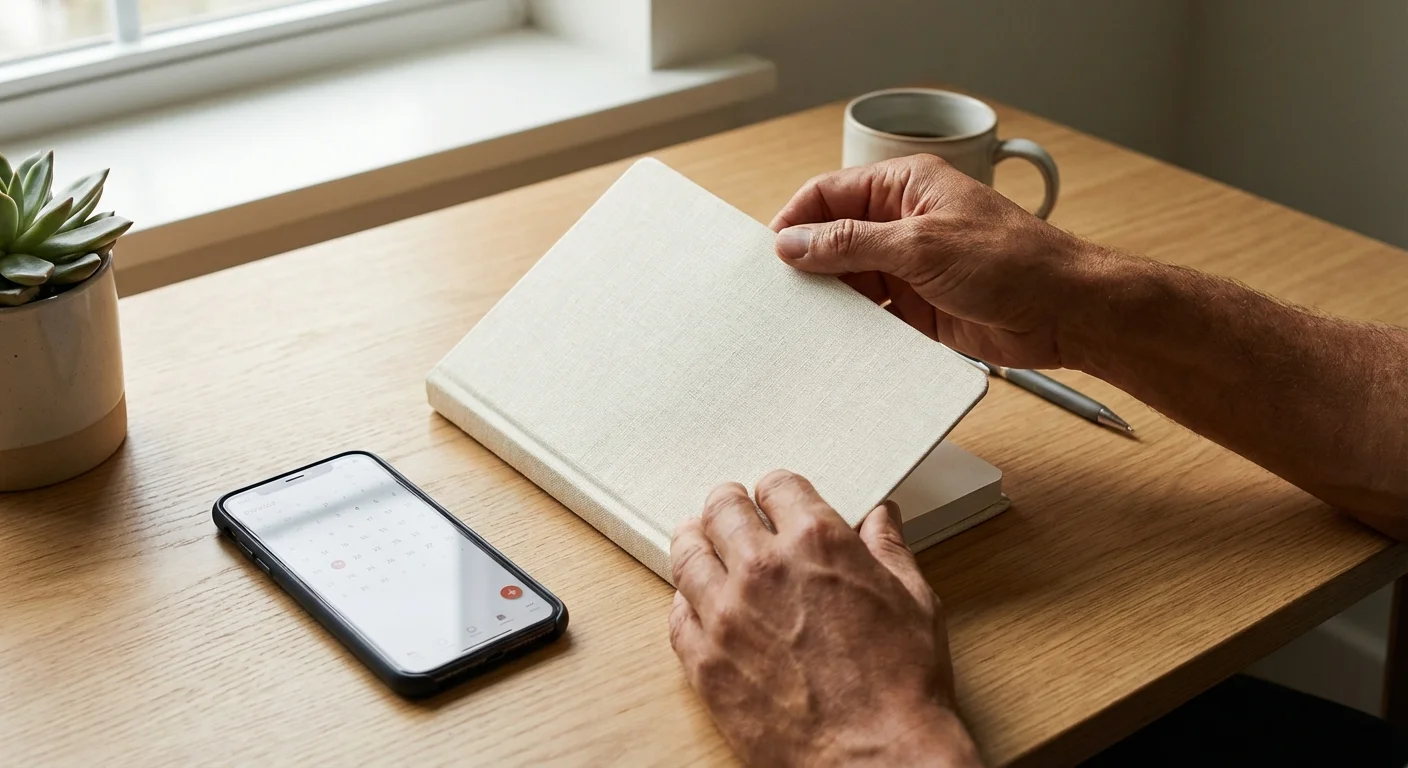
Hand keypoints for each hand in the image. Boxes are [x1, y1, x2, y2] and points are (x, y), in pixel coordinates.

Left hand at [669, 470, 980, 766]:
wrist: (877, 759)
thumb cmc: (901, 688)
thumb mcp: (914, 601)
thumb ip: (889, 549)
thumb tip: (882, 518)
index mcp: (817, 543)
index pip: (778, 487)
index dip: (777, 491)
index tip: (774, 497)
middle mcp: (764, 569)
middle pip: (722, 510)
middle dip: (729, 505)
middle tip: (728, 509)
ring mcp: (727, 615)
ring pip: (688, 554)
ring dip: (695, 541)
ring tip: (698, 540)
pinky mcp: (705, 662)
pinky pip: (678, 615)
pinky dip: (686, 602)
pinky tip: (696, 602)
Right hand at [771, 154, 1109, 369]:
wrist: (1064, 311)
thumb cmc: (1013, 261)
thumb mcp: (922, 245)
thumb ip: (852, 244)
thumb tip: (794, 243)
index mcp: (905, 186)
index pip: (830, 194)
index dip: (796, 221)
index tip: (769, 254)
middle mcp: (903, 222)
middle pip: (834, 239)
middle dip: (808, 265)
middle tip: (778, 295)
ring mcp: (909, 267)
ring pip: (849, 281)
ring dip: (830, 301)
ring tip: (803, 322)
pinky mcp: (917, 308)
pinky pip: (871, 316)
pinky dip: (854, 328)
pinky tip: (837, 342)